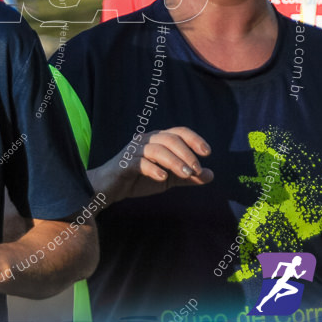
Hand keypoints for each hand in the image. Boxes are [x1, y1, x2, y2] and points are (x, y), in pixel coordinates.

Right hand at [88, 127, 213, 206]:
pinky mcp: (123, 163)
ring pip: (157, 149)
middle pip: (170, 139)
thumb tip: (211, 174)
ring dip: (174, 161)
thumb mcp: (167, 178)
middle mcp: (145, 140)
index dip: (194, 139)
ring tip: (186, 174)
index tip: (207, 153)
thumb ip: (187, 176)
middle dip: (186, 153)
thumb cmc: (138, 179)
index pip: (178, 132)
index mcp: (157, 140)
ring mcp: (133, 150)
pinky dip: (153, 168)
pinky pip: (140, 162)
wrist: (110, 188)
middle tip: (196, 170)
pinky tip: (162, 177)